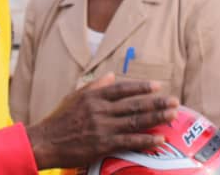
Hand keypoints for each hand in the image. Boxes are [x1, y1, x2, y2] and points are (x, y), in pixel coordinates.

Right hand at [25, 73, 178, 168]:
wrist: (45, 141)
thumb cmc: (59, 120)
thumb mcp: (74, 97)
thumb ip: (95, 86)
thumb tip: (111, 76)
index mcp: (94, 96)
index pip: (123, 89)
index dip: (142, 87)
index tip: (157, 86)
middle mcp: (100, 109)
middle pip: (134, 104)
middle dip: (157, 102)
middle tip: (174, 101)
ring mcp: (102, 127)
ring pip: (135, 121)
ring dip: (156, 117)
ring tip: (172, 115)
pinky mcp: (103, 144)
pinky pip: (129, 141)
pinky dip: (146, 139)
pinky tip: (159, 138)